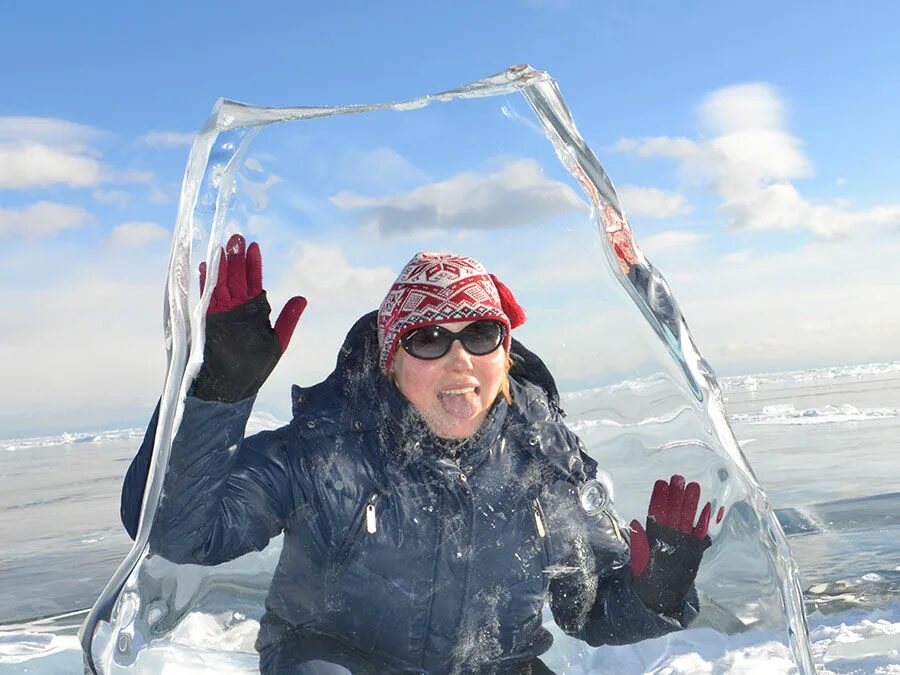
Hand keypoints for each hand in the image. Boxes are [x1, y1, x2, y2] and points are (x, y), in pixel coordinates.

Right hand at [192, 234, 306, 402]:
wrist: (231, 389)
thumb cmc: (255, 368)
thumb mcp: (278, 342)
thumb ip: (288, 319)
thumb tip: (302, 298)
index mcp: (254, 311)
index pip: (254, 282)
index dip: (254, 265)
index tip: (254, 246)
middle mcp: (236, 308)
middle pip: (236, 277)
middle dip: (236, 258)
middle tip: (237, 237)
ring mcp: (220, 312)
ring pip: (220, 283)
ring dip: (220, 265)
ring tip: (222, 245)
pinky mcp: (206, 320)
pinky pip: (205, 297)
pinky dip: (204, 282)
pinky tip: (204, 266)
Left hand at [628, 474, 723, 615]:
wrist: (661, 598)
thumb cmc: (646, 579)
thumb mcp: (639, 562)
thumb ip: (639, 544)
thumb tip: (635, 524)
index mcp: (654, 535)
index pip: (657, 513)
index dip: (659, 498)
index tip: (661, 483)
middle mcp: (669, 534)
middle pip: (673, 511)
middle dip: (676, 495)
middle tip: (678, 478)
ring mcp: (682, 540)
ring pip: (687, 518)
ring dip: (690, 503)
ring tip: (694, 486)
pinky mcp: (694, 550)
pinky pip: (700, 533)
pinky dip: (703, 522)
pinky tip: (707, 509)